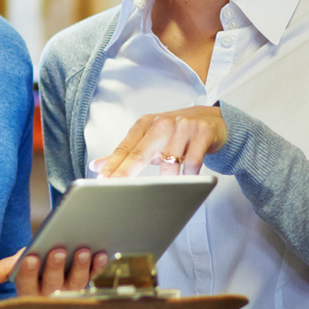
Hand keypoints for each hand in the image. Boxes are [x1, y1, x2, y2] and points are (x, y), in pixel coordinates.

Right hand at [0, 247, 109, 295]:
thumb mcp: (18, 264)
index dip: (28, 272)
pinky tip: (101, 254)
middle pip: (53, 285)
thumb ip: (4, 268)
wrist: (53, 262)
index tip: (30, 257)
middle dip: (55, 267)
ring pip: (76, 284)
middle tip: (58, 251)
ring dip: (80, 267)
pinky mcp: (88, 286)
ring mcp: (71, 293)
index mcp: (29, 293)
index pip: (26, 284)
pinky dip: (98, 266)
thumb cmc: (35, 265)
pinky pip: (94, 278)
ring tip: (82, 250)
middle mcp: (51, 297)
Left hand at [96, 106, 227, 177]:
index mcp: (146, 124)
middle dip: (126, 172)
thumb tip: (96, 166)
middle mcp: (163, 123)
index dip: (112, 165)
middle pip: (141, 153)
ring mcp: (183, 127)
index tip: (101, 179)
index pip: (125, 148)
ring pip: (169, 162)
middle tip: (115, 187)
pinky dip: (189, 175)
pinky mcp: (202, 133)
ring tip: (166, 188)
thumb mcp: (149, 139)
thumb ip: (125, 153)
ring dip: (167, 179)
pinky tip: (188, 179)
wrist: (213, 120)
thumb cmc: (176, 133)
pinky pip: (192, 163)